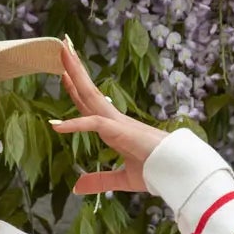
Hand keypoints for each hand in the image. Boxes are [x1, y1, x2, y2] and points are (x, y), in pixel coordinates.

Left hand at [50, 41, 168, 194]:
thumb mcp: (121, 179)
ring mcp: (118, 123)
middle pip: (90, 91)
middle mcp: (116, 120)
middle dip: (75, 69)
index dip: (77, 90)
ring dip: (76, 74)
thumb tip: (77, 187)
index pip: (91, 106)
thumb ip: (99, 181)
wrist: (177, 173)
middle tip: (62, 46)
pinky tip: (57, 126)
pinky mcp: (121, 132)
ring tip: (62, 52)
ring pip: (91, 95)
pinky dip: (75, 125)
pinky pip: (95, 125)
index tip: (64, 75)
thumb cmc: (156, 172)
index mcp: (116, 129)